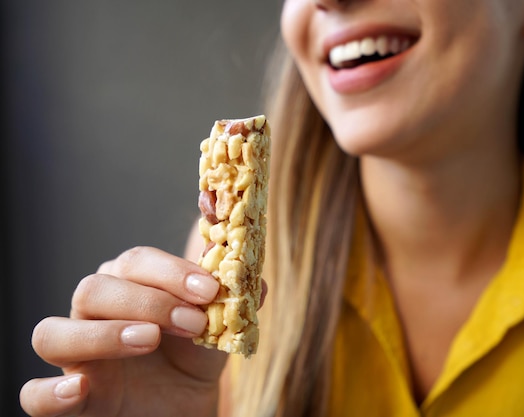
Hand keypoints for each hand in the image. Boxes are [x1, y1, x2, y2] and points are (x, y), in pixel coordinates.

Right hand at [20, 246, 225, 416]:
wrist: (183, 407)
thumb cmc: (193, 358)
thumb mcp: (219, 326)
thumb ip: (234, 300)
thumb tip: (258, 282)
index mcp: (129, 286)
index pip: (136, 261)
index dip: (171, 271)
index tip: (209, 288)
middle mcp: (95, 313)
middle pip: (95, 288)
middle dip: (149, 301)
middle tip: (192, 321)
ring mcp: (77, 355)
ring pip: (53, 333)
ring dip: (102, 334)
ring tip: (148, 340)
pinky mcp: (69, 398)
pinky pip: (34, 393)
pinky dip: (51, 390)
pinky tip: (82, 387)